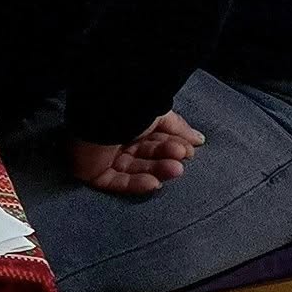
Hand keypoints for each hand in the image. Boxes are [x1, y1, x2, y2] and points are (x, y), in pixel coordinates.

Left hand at [71, 112, 206, 196]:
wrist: (102, 111)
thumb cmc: (129, 107)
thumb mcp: (159, 113)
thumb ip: (179, 128)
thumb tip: (199, 140)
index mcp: (130, 124)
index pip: (154, 141)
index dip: (172, 147)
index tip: (188, 150)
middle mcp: (116, 139)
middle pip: (146, 157)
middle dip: (165, 160)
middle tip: (179, 162)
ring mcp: (104, 156)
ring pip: (135, 171)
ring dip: (156, 172)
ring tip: (173, 169)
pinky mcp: (92, 171)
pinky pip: (117, 182)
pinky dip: (136, 184)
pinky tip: (153, 182)